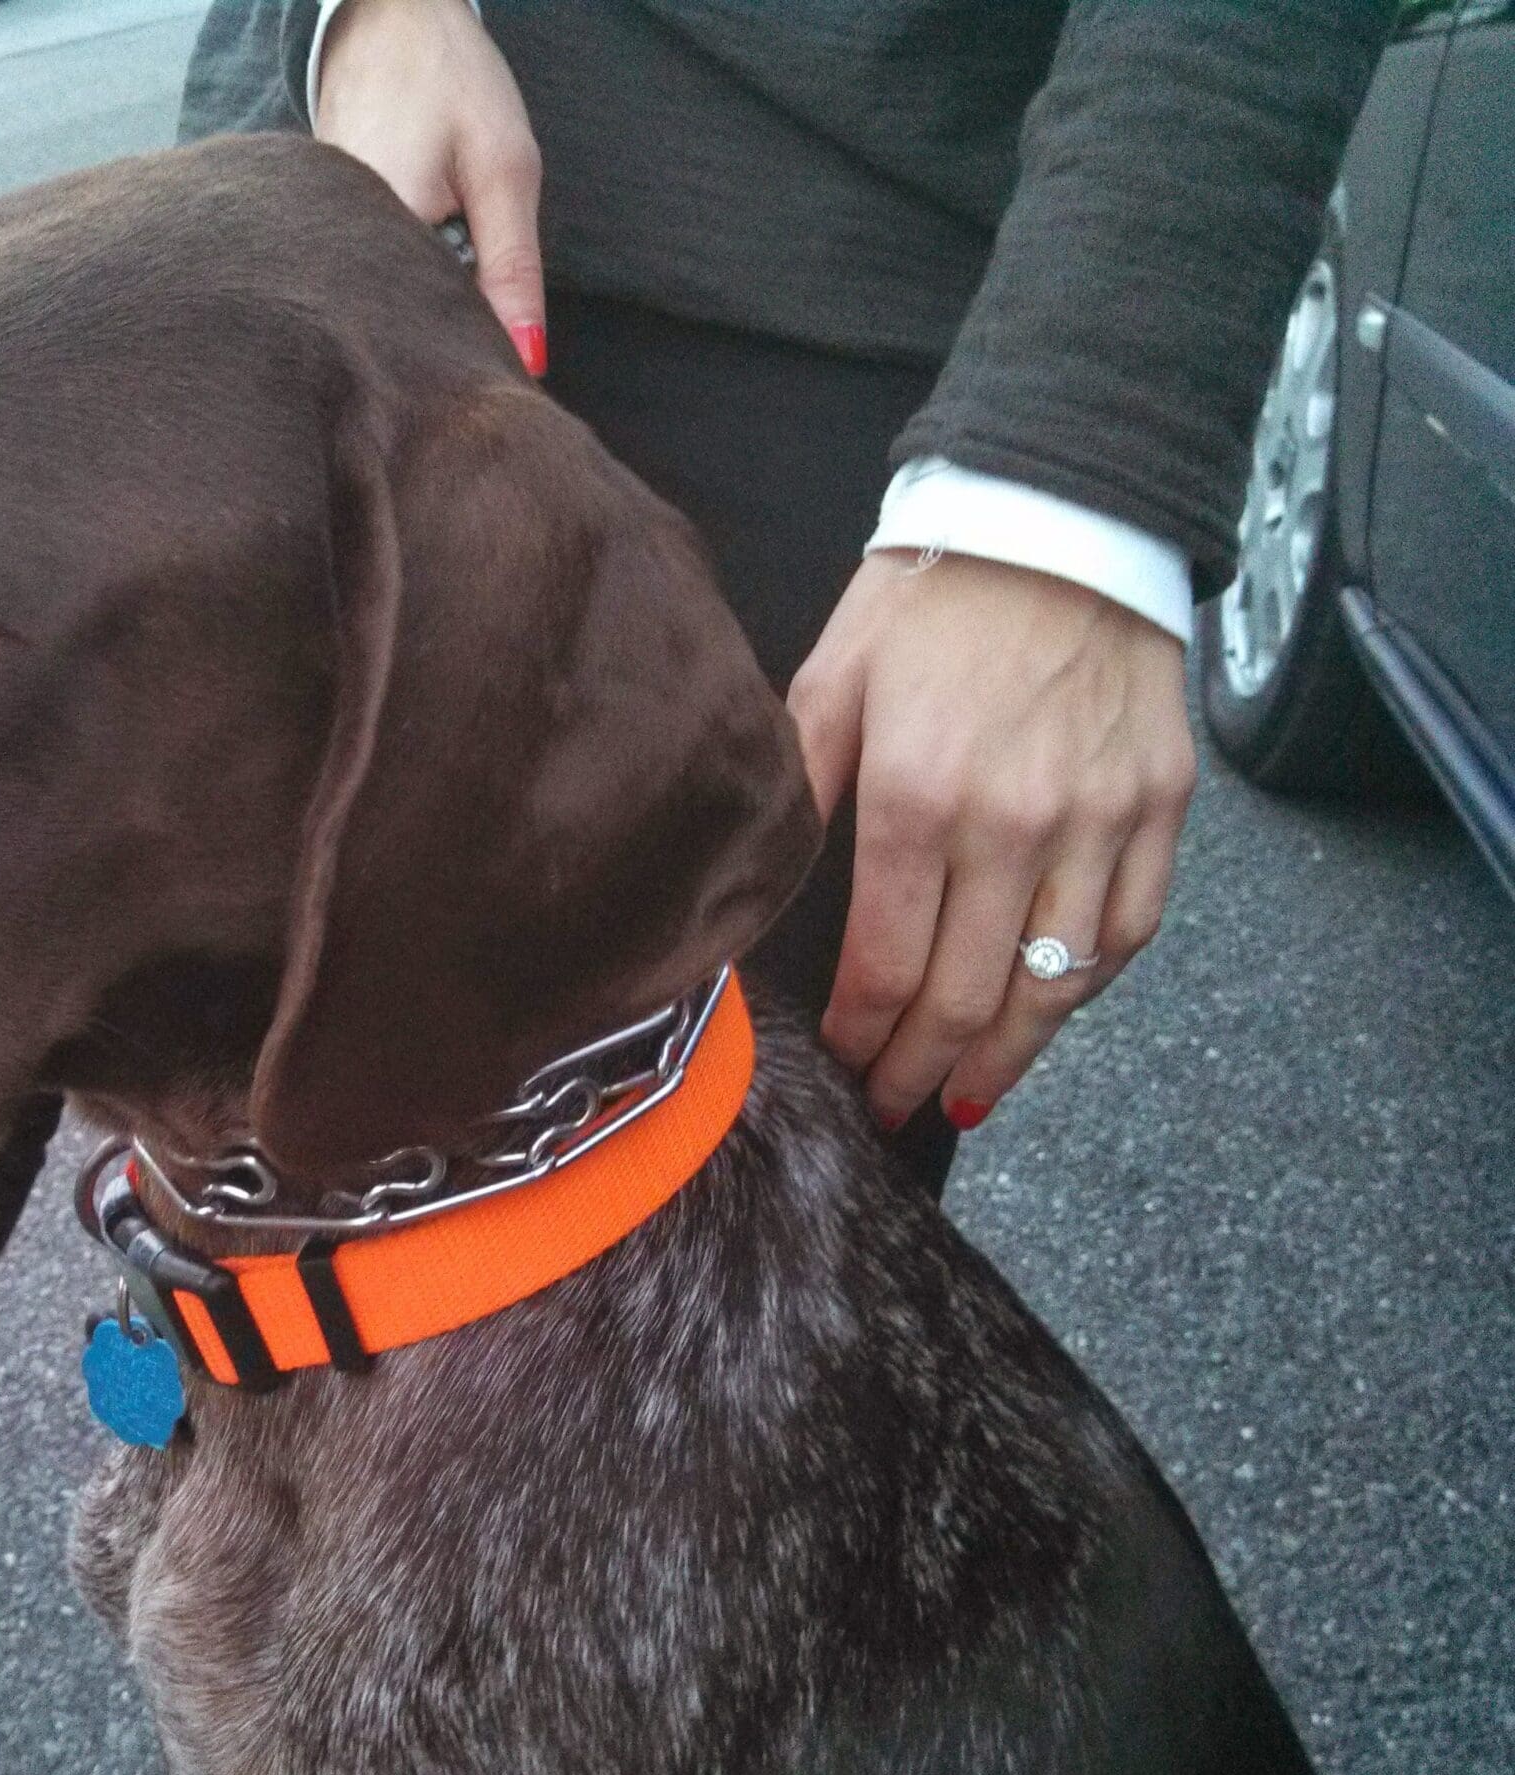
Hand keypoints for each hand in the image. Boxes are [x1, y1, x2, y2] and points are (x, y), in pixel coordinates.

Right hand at [315, 0, 546, 373]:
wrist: (386, 16)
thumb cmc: (448, 78)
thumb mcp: (503, 171)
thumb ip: (512, 269)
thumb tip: (527, 362)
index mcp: (374, 245)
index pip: (431, 338)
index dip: (476, 347)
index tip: (502, 349)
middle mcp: (329, 253)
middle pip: (405, 325)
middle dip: (450, 318)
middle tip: (475, 268)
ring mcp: (320, 240)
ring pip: (389, 297)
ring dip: (425, 288)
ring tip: (445, 232)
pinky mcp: (321, 227)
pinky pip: (372, 268)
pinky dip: (404, 260)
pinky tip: (420, 222)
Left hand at [787, 553, 1197, 1128]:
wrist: (1058, 518)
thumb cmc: (927, 601)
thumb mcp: (830, 684)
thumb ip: (804, 793)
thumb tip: (766, 891)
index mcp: (915, 796)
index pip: (886, 963)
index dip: (864, 1035)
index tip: (846, 1063)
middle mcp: (1012, 823)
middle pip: (968, 996)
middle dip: (922, 1068)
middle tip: (894, 1104)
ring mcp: (1098, 819)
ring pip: (1055, 985)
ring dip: (1007, 1058)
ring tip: (964, 1096)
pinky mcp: (1159, 806)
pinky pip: (1127, 932)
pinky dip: (1084, 990)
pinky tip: (1046, 1017)